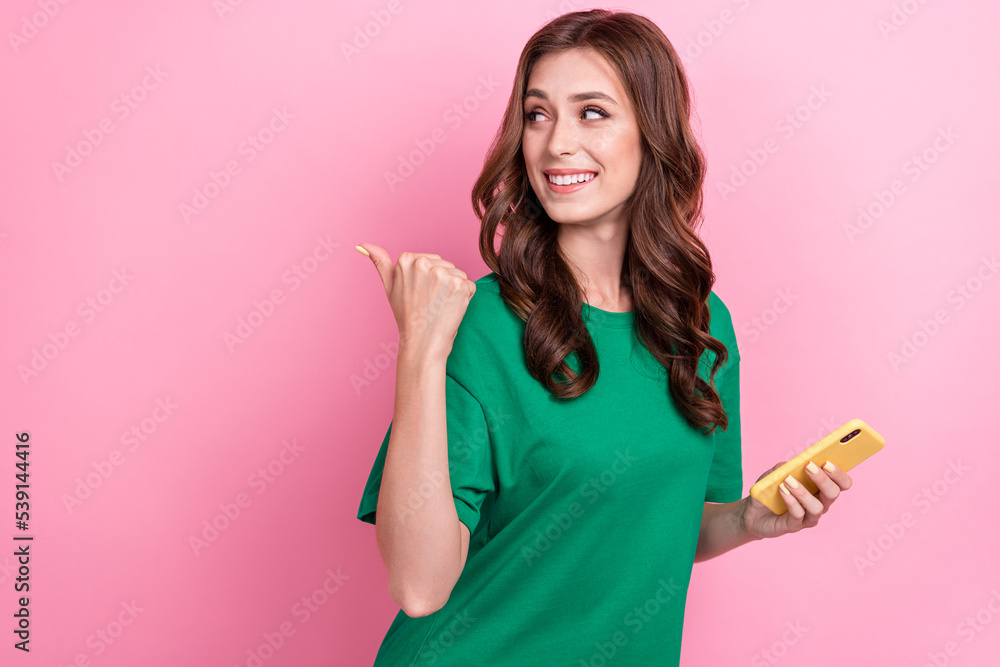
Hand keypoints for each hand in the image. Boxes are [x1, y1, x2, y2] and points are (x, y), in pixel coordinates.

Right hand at [356, 243, 475, 360]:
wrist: (422, 342)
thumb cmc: (407, 315)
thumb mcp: (390, 286)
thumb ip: (380, 262)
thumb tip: (362, 245)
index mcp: (406, 259)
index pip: (431, 261)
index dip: (429, 280)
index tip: (420, 294)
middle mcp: (424, 263)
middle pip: (445, 265)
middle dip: (442, 283)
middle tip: (430, 302)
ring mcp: (443, 274)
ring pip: (458, 274)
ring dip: (454, 290)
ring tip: (440, 306)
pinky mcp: (460, 285)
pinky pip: (469, 285)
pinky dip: (465, 298)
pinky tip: (451, 308)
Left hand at [738, 460, 852, 539]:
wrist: (752, 511)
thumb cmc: (770, 490)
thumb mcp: (776, 474)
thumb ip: (787, 466)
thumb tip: (797, 461)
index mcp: (821, 489)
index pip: (842, 483)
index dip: (839, 474)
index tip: (827, 462)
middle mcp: (820, 503)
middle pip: (833, 494)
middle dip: (823, 479)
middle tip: (810, 466)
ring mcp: (808, 517)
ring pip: (817, 507)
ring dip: (803, 492)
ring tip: (789, 480)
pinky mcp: (794, 526)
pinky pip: (798, 515)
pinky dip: (791, 501)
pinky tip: (782, 490)